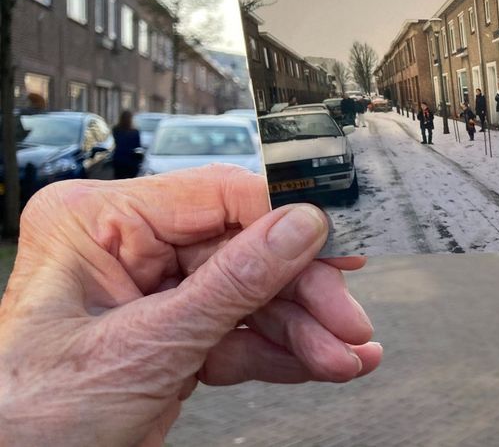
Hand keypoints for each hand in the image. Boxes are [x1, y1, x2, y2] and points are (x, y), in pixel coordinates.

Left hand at [0, 165, 380, 445]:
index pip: (216, 197)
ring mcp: (153, 296)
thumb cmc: (27, 418)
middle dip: (303, 295)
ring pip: (251, 298)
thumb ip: (231, 286)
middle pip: (245, 253)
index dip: (284, 220)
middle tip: (350, 322)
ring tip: (348, 356)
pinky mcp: (171, 339)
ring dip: (304, 331)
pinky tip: (322, 363)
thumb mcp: (143, 346)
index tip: (339, 245)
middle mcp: (126, 251)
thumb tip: (300, 227)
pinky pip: (240, 335)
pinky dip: (283, 354)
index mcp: (97, 223)